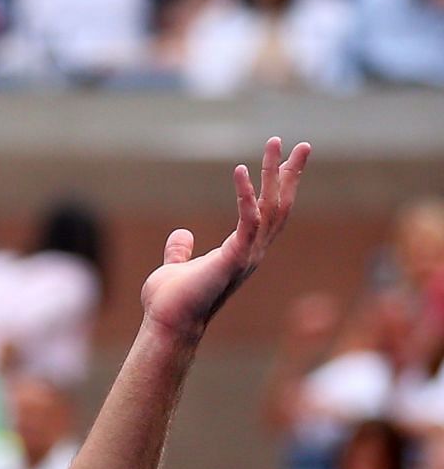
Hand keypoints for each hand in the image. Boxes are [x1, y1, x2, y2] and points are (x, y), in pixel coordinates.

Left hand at [140, 137, 310, 341]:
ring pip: (272, 208)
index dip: (277, 187)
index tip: (284, 160)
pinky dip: (246, 194)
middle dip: (290, 174)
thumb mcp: (175, 267)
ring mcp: (246, 256)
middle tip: (300, 145)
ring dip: (276, 174)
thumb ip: (181, 251)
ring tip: (277, 144)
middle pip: (280, 206)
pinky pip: (248, 220)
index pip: (268, 214)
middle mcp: (251, 252)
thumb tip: (181, 234)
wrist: (167, 324)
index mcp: (241, 252)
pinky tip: (240, 170)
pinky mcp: (234, 258)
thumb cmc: (171, 302)